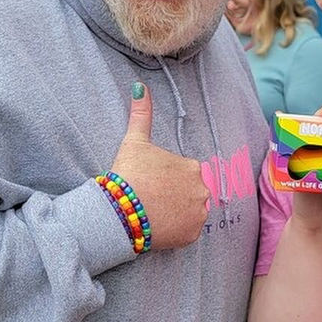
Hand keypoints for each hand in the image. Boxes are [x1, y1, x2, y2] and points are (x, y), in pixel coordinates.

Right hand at [108, 84, 208, 249]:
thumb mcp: (135, 141)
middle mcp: (202, 189)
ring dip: (175, 213)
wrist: (118, 211)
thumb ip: (142, 114)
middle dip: (173, 196)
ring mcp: (199, 214)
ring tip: (153, 212)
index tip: (151, 183)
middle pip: (188, 193)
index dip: (165, 179)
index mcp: (193, 167)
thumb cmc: (128, 174)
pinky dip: (174, 231)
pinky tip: (157, 225)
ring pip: (189, 212)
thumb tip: (139, 86)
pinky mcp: (192, 235)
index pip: (183, 174)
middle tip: (150, 198)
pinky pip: (186, 232)